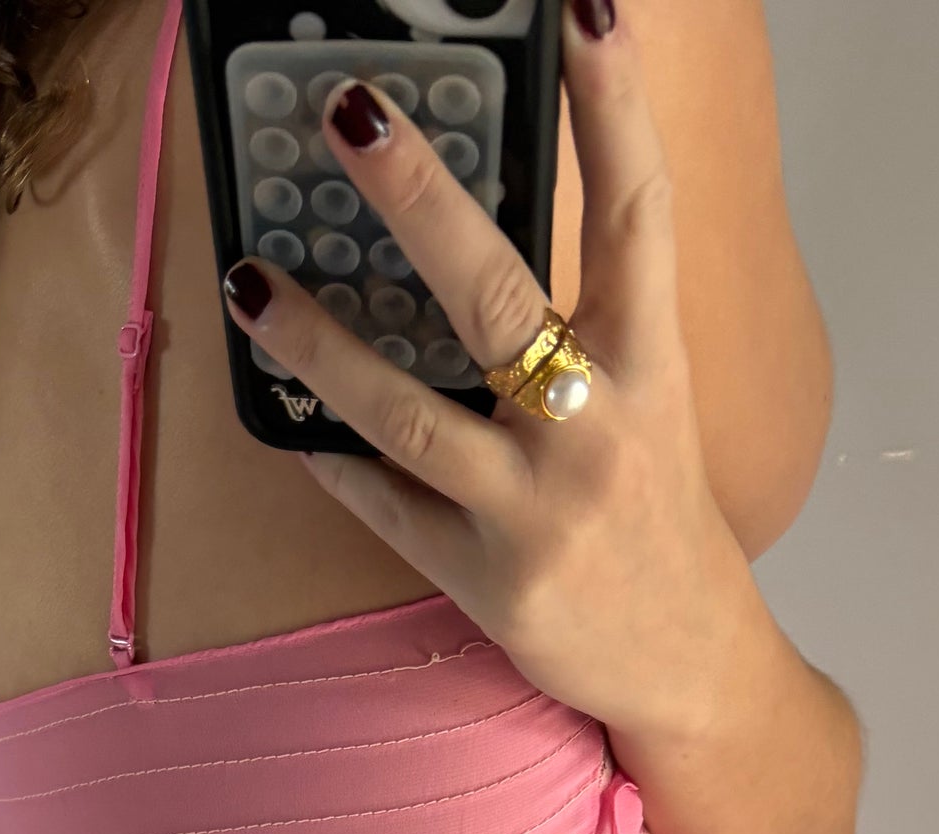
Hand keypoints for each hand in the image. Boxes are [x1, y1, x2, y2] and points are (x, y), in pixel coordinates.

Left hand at [220, 1, 863, 833]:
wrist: (689, 663)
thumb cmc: (651, 513)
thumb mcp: (646, 400)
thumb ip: (581, 320)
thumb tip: (466, 231)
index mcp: (651, 361)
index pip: (637, 207)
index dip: (613, 103)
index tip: (587, 6)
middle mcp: (597, 426)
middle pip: (499, 297)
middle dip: (421, 202)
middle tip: (351, 116)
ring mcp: (536, 509)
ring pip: (408, 414)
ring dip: (318, 345)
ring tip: (249, 282)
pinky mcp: (485, 582)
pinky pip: (384, 506)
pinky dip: (329, 461)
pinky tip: (278, 422)